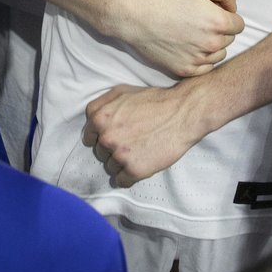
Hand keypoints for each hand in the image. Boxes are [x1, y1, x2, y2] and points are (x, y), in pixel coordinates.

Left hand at [83, 80, 208, 184]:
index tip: (114, 138)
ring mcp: (119, 154)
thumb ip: (102, 103)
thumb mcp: (123, 90)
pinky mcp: (134, 170)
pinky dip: (129, 176)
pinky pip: (122, 181)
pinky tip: (140, 165)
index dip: (101, 137)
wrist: (182, 113)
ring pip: (110, 167)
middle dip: (113, 150)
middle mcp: (106, 137)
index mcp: (99, 118)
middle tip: (131, 143)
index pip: (89, 137)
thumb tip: (91, 119)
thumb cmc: (154, 100)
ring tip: (139, 152)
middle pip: (100, 153)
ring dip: (122, 163)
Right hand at [98, 0, 243, 77]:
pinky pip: (205, 68)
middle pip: (229, 39)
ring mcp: (198, 60)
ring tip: (193, 32)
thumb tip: (233, 6)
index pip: (238, 24)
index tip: (213, 9)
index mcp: (218, 23)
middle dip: (220, 29)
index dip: (227, 14)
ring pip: (219, 54)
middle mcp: (211, 45)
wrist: (134, 14)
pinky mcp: (184, 70)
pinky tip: (188, 45)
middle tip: (199, 18)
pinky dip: (201, 58)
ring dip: (212, 45)